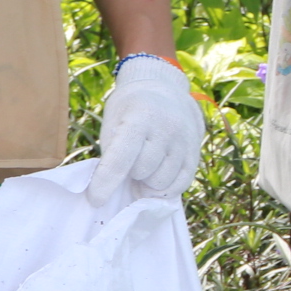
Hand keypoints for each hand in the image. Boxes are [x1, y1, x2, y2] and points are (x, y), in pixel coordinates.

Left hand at [89, 55, 203, 202]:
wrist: (165, 91)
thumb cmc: (130, 110)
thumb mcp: (114, 122)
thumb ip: (113, 154)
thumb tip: (114, 191)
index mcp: (140, 116)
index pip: (121, 158)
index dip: (106, 183)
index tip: (95, 199)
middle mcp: (167, 127)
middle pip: (142, 171)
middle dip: (130, 173)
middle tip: (129, 163)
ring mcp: (185, 141)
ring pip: (161, 182)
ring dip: (147, 182)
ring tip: (143, 168)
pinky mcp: (196, 153)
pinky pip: (180, 185)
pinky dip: (164, 188)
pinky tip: (155, 177)